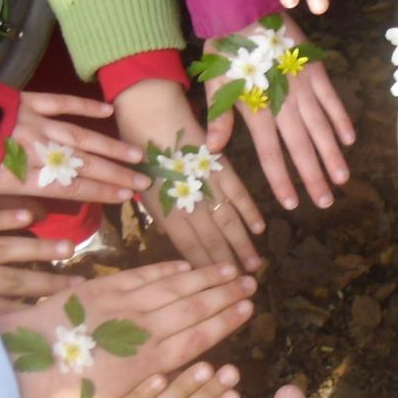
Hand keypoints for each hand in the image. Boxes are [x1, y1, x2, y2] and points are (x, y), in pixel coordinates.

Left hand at [0, 92, 147, 202]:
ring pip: (79, 136)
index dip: (102, 193)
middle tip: (145, 183)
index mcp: (24, 177)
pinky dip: (84, 106)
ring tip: (136, 157)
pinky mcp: (26, 101)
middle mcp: (36, 150)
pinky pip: (60, 102)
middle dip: (117, 175)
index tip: (127, 198)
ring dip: (110, 148)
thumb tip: (47, 213)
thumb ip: (17, 205)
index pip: (72, 189)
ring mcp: (33, 123)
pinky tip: (106, 113)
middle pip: (83, 165)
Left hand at [0, 261, 256, 397]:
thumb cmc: (66, 392)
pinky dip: (169, 269)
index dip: (226, 321)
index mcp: (148, 365)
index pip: (198, 338)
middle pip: (194, 307)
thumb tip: (183, 370)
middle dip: (225, 294)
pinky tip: (187, 266)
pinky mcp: (105, 288)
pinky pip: (145, 275)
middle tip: (251, 282)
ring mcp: (124, 305)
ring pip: (175, 286)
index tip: (249, 309)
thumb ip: (151, 384)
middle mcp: (143, 330)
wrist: (21, 362)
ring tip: (230, 269)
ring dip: (206, 277)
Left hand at [114, 80, 264, 270]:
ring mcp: (206, 184)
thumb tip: (175, 237)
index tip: (215, 286)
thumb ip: (162, 214)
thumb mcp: (143, 188)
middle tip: (241, 285)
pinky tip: (258, 229)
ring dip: (241, 245)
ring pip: (227, 222)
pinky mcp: (220, 166)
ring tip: (254, 266)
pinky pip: (238, 193)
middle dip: (226, 264)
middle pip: (210, 240)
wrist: (149, 111)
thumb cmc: (139, 149)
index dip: (203, 267)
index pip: (187, 247)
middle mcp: (188, 203)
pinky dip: (249, 211)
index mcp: (164, 211)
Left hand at [205, 13, 354, 209]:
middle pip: (301, 147)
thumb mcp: (214, 82)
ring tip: (342, 179)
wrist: (244, 7)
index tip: (291, 204)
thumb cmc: (225, 48)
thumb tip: (214, 151)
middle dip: (313, 177)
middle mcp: (283, 102)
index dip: (282, 180)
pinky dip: (340, 119)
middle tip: (326, 202)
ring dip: (332, 155)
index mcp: (257, 109)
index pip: (271, 154)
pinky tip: (348, 140)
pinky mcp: (315, 70)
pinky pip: (331, 99)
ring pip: (320, 128)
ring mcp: (303, 87)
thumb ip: (219, 117)